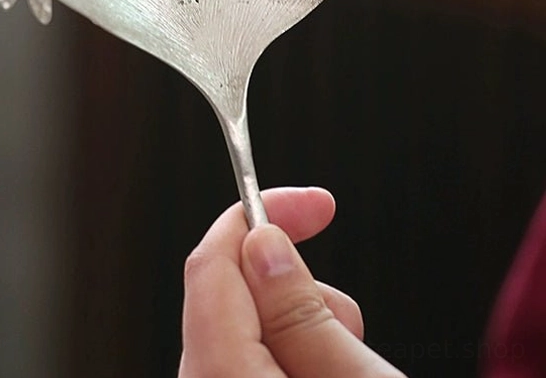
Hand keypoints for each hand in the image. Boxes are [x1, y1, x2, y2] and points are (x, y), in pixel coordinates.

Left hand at [179, 187, 405, 376]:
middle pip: (225, 297)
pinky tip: (330, 370)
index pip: (212, 266)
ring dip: (297, 325)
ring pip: (239, 331)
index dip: (262, 217)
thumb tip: (264, 243)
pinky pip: (244, 363)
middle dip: (290, 285)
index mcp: (222, 377)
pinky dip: (287, 354)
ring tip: (351, 361)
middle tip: (347, 317)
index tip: (313, 202)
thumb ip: (300, 313)